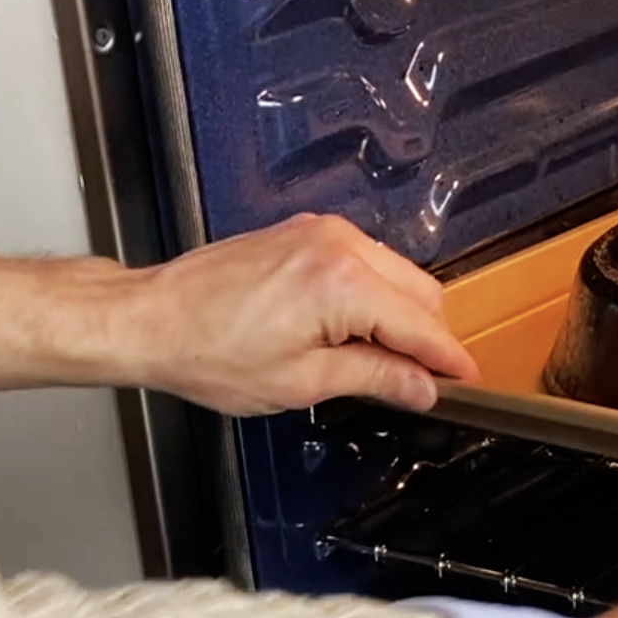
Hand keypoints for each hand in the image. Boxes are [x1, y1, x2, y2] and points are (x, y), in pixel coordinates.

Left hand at [0, 215, 478, 416]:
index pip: (422, 326)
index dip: (449, 360)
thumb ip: (375, 377)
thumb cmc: (207, 351)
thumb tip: (420, 386)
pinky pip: (364, 261)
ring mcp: (321, 232)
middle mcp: (339, 246)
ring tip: (375, 360)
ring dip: (399, 314)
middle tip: (419, 381)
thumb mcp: (302, 382)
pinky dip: (371, 294)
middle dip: (427, 337)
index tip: (468, 380)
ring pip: (396, 274)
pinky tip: (349, 329)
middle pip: (421, 292)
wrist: (149, 319)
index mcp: (344, 284)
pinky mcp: (303, 231)